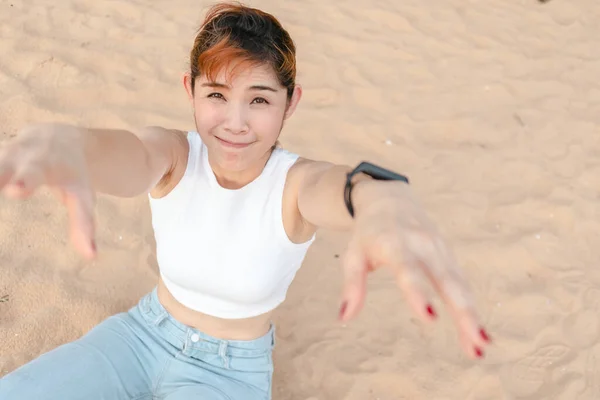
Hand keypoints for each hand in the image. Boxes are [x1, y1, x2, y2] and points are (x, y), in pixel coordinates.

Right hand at [0, 124, 96, 258]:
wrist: (61, 138)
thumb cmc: (73, 173)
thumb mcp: (82, 195)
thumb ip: (84, 224)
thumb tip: (92, 257)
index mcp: (44, 164)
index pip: (33, 174)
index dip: (24, 181)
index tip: (14, 190)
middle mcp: (18, 154)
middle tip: (0, 188)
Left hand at [339, 180, 489, 358]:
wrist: (390, 198)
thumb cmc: (368, 232)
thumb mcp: (354, 254)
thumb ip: (352, 285)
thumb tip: (343, 318)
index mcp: (395, 243)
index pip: (408, 269)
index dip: (419, 292)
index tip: (430, 317)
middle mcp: (423, 245)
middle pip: (446, 281)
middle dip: (463, 312)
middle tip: (475, 343)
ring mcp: (440, 249)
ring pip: (460, 285)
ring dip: (472, 316)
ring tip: (481, 346)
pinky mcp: (448, 255)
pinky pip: (462, 284)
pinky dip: (471, 307)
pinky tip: (479, 334)